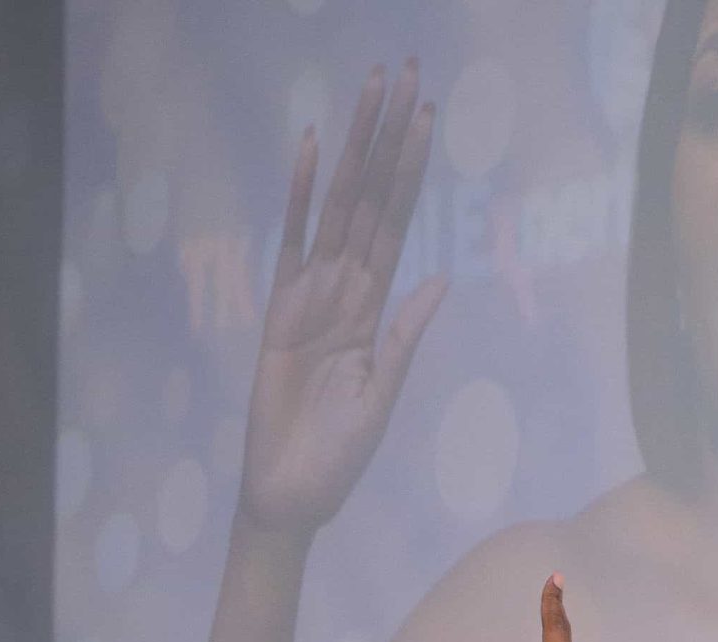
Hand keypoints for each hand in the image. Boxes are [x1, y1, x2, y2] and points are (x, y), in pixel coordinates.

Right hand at [237, 60, 445, 537]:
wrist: (292, 494)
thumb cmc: (340, 455)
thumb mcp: (383, 394)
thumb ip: (406, 335)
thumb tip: (440, 279)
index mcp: (377, 308)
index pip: (399, 221)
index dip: (413, 169)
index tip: (430, 115)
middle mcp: (346, 289)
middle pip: (371, 196)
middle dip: (387, 136)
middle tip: (404, 71)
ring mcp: (310, 294)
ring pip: (337, 205)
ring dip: (354, 147)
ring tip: (370, 89)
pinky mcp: (277, 312)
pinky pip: (290, 242)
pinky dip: (299, 195)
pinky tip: (310, 147)